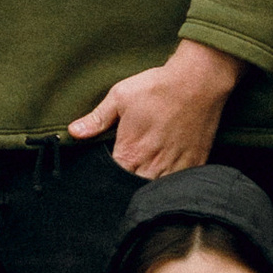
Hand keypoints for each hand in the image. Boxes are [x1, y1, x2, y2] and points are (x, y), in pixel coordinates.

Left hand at [67, 38, 239, 178]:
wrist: (198, 81)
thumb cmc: (157, 87)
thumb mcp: (120, 97)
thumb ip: (97, 119)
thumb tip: (74, 132)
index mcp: (131, 152)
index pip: (113, 179)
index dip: (109, 179)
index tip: (108, 173)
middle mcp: (153, 165)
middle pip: (136, 189)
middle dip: (129, 187)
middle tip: (126, 176)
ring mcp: (176, 166)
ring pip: (159, 191)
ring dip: (151, 187)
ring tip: (146, 176)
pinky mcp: (196, 163)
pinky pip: (182, 184)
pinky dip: (174, 185)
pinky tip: (169, 175)